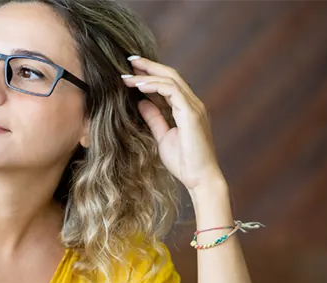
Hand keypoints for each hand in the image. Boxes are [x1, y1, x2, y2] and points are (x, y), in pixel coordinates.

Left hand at [121, 55, 224, 191]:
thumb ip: (154, 118)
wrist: (200, 179)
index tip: (131, 70)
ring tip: (127, 75)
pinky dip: (154, 85)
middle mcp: (193, 104)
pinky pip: (172, 91)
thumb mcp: (162, 137)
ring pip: (170, 79)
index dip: (151, 74)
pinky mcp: (192, 114)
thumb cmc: (184, 162)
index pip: (169, 83)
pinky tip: (139, 86)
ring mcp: (194, 107)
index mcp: (187, 109)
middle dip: (149, 66)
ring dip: (147, 75)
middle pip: (170, 75)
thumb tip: (141, 102)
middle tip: (128, 60)